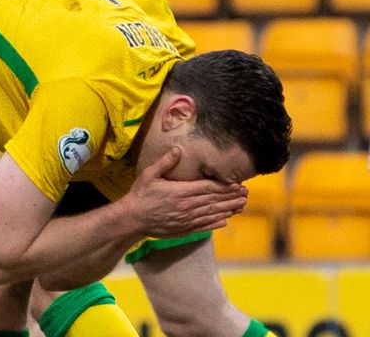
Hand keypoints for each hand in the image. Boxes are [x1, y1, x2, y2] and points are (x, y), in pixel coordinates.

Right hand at [119, 147, 247, 237]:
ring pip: (212, 214)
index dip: (224, 186)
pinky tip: (225, 221)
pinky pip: (204, 226)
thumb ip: (165, 162)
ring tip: (241, 206)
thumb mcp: (149, 174)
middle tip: (245, 194)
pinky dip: (215, 223)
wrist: (132, 218)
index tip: (237, 184)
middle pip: (214, 200)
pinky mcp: (183, 229)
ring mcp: (187, 219)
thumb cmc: (140, 195)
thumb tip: (177, 150)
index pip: (208, 188)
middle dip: (231, 197)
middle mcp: (187, 206)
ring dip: (228, 209)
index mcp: (181, 191)